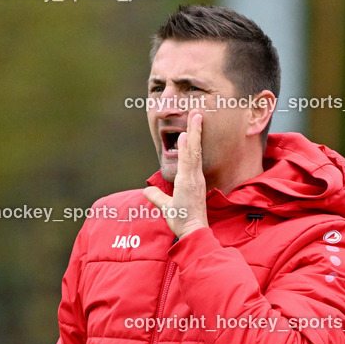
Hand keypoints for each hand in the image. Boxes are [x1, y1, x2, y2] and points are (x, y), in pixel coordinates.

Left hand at [143, 110, 208, 238]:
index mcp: (192, 179)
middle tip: (197, 112)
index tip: (193, 124)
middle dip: (196, 130)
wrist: (192, 231)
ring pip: (194, 151)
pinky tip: (186, 135)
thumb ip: (157, 197)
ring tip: (195, 116)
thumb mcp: (166, 206)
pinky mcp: (190, 183)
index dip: (193, 139)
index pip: (193, 155)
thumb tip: (147, 191)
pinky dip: (188, 148)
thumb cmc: (183, 220)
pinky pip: (190, 162)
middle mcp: (195, 176)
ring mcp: (194, 179)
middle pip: (196, 148)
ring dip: (195, 132)